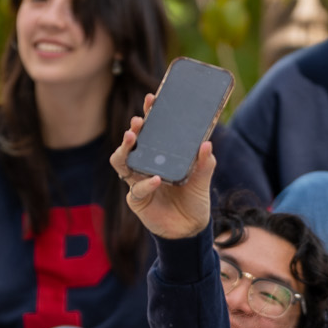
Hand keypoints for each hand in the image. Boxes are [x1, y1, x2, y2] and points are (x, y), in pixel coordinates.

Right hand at [110, 95, 214, 239]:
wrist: (191, 228)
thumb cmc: (194, 199)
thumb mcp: (203, 178)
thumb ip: (205, 162)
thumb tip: (207, 143)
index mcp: (159, 155)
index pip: (150, 131)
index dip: (149, 114)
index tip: (152, 99)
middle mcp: (144, 165)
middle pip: (131, 143)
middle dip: (132, 130)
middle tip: (138, 122)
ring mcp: (137, 181)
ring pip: (121, 162)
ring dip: (125, 149)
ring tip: (132, 138)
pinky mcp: (137, 200)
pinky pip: (136, 190)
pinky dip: (145, 184)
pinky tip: (156, 180)